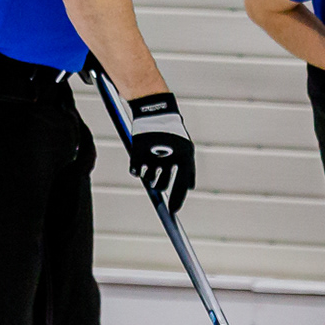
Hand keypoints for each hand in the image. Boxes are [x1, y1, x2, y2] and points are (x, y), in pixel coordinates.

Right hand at [121, 91, 194, 212]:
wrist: (155, 111)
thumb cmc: (172, 133)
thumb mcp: (186, 150)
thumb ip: (188, 171)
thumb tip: (189, 189)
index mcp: (184, 158)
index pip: (180, 187)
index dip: (176, 202)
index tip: (172, 212)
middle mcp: (168, 159)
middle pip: (161, 186)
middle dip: (159, 186)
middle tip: (158, 179)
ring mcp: (151, 156)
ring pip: (148, 180)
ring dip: (149, 176)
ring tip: (151, 161)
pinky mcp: (137, 153)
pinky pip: (135, 172)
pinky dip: (137, 169)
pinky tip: (141, 158)